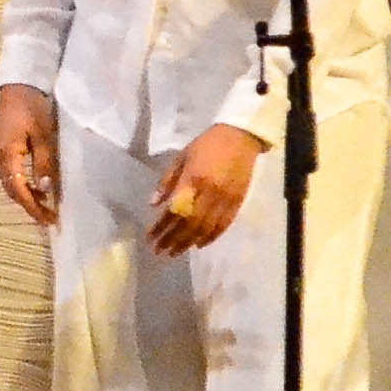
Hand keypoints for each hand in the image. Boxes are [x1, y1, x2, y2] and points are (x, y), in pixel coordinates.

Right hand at [0, 83, 59, 227]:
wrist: (19, 88)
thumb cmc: (33, 109)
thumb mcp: (44, 136)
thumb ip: (43, 163)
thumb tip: (45, 190)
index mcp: (6, 155)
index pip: (18, 189)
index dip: (33, 207)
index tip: (49, 220)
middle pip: (12, 190)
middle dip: (30, 205)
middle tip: (50, 218)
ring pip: (10, 183)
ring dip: (26, 196)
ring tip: (46, 207)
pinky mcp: (0, 150)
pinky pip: (10, 174)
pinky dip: (22, 185)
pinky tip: (36, 188)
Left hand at [148, 122, 264, 255]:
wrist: (240, 137)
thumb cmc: (206, 145)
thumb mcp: (181, 158)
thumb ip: (167, 181)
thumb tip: (153, 204)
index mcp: (193, 180)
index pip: (174, 210)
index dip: (162, 226)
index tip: (150, 237)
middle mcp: (210, 193)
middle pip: (189, 223)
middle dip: (172, 239)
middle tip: (159, 251)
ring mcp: (226, 199)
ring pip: (206, 228)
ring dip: (188, 242)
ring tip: (174, 252)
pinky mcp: (238, 202)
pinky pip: (223, 225)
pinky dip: (211, 237)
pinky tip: (199, 245)